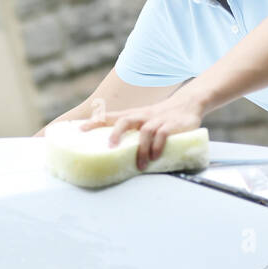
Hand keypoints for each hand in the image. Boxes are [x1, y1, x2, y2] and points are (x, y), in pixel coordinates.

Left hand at [79, 91, 204, 170]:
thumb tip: (115, 154)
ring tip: (140, 165)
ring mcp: (158, 120)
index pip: (110, 116)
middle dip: (116, 133)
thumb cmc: (161, 117)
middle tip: (110, 147)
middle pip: (125, 120)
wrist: (188, 103)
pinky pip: (163, 134)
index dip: (95, 122)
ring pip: (145, 132)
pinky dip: (157, 146)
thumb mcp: (143, 120)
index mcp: (133, 115)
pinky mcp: (172, 125)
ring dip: (141, 149)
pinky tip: (155, 157)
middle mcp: (143, 116)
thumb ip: (131, 133)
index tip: (80, 130)